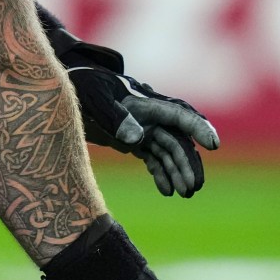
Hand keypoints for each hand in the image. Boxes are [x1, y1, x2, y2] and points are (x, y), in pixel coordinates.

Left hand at [38, 8, 218, 196]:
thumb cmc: (81, 86)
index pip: (180, 115)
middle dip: (190, 162)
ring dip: (179, 171)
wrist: (65, 88)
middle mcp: (150, 115)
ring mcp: (143, 127)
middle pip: (179, 139)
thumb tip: (137, 138)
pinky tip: (166, 191)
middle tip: (194, 187)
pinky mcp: (134, 139)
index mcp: (146, 102)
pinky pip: (154, 157)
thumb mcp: (93, 98)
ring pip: (169, 151)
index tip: (214, 145)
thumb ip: (115, 116)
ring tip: (185, 194)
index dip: (199, 129)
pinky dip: (162, 173)